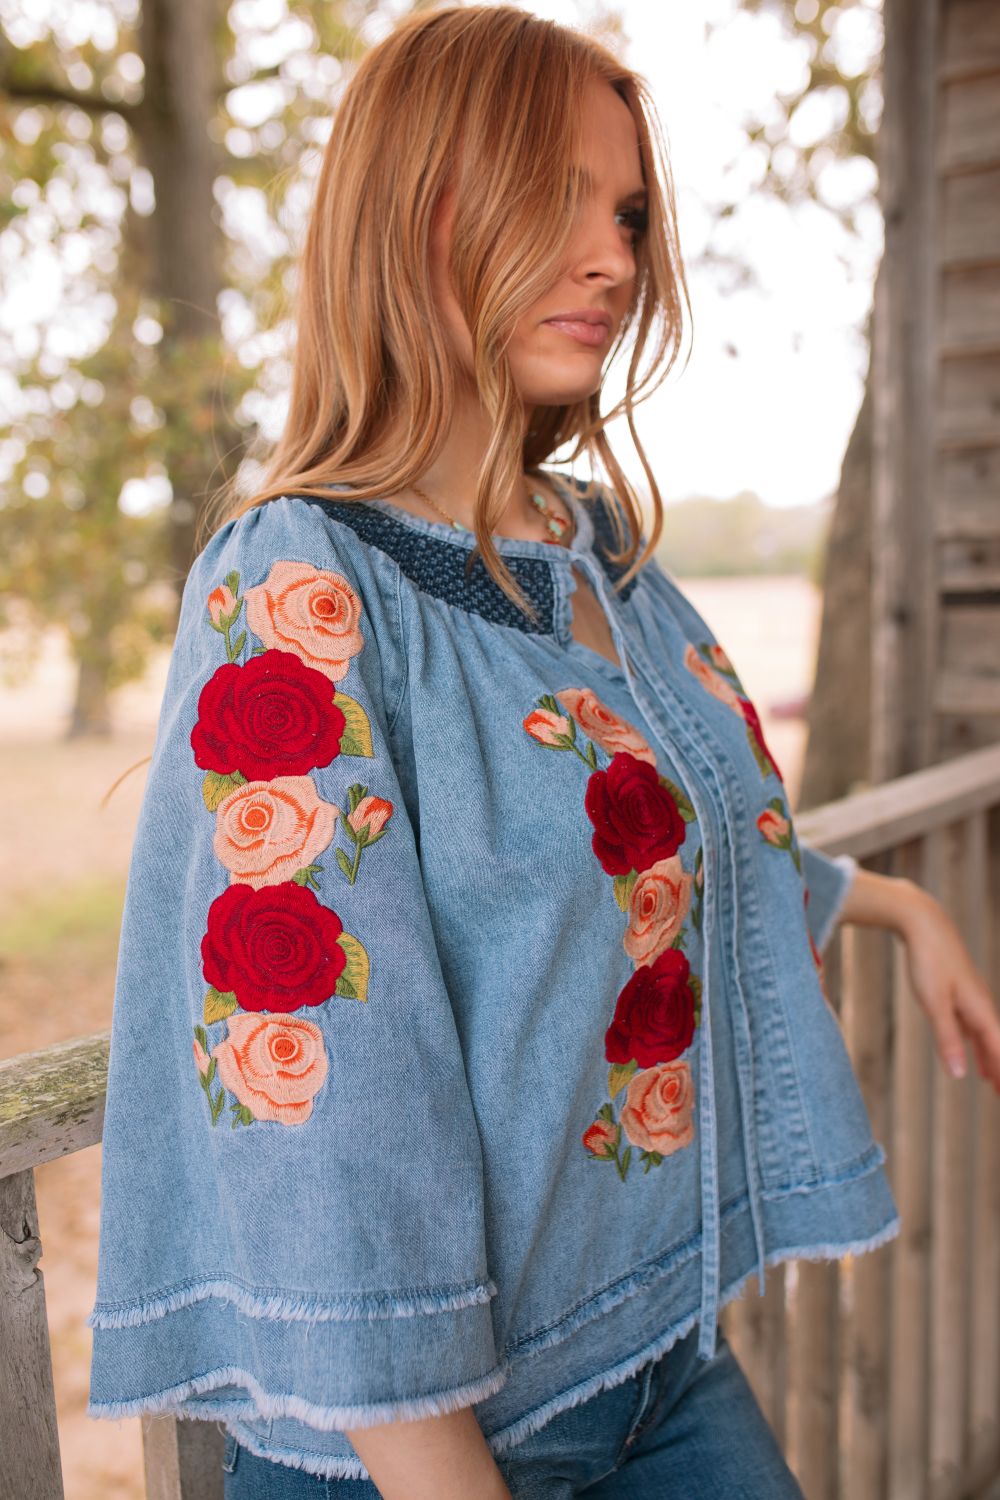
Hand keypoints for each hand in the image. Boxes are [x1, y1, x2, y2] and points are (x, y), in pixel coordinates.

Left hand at [896, 882, 999, 1090]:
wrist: (924, 923)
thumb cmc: (929, 961)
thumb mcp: (934, 1004)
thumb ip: (947, 1039)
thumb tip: (959, 1075)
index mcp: (980, 1011)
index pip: (999, 1050)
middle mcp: (981, 1006)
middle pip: (995, 1046)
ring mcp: (970, 999)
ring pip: (984, 1037)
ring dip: (989, 1060)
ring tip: (993, 1083)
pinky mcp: (957, 993)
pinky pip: (971, 1027)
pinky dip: (975, 1044)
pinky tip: (970, 1052)